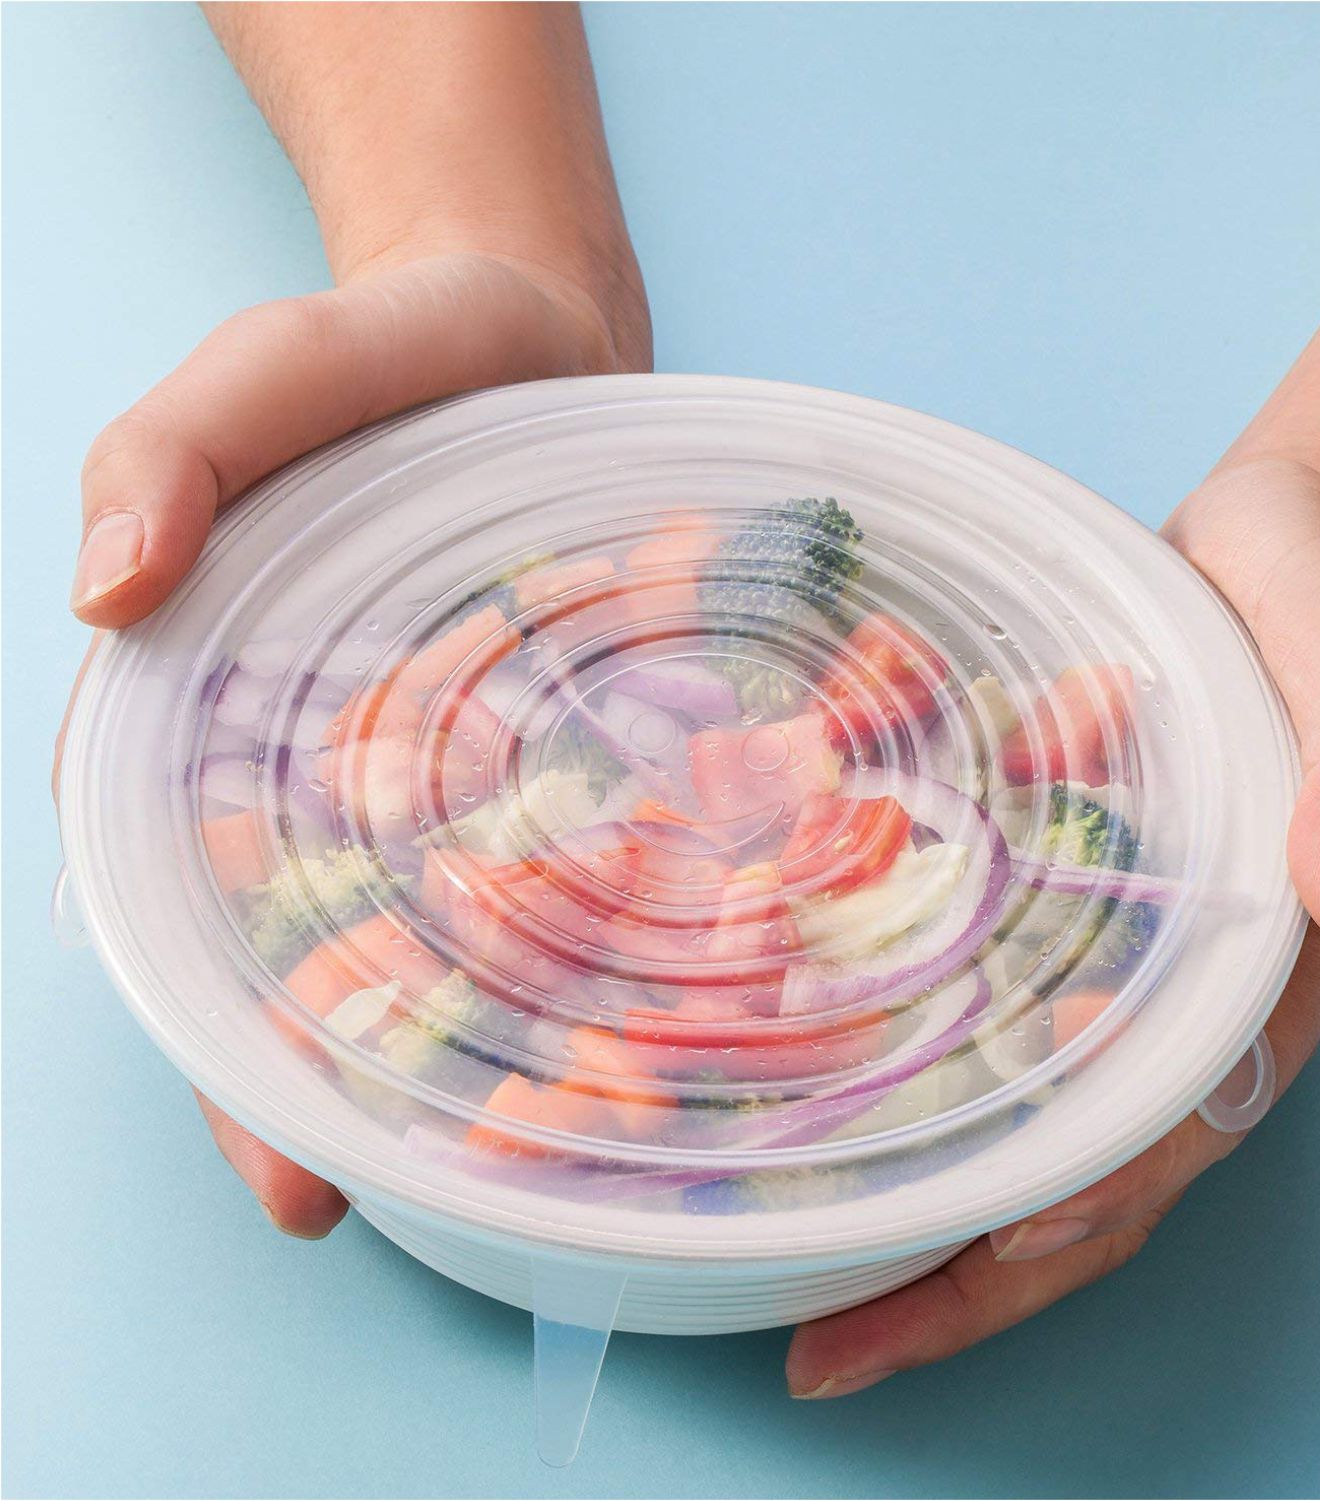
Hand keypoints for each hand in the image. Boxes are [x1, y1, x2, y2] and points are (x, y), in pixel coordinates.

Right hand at [57, 248, 648, 1236]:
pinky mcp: (564, 735)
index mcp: (224, 719)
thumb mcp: (258, 377)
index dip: (229, 1053)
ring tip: (544, 1166)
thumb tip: (105, 595)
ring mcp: (464, 764)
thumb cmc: (378, 359)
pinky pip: (573, 847)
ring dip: (486, 1047)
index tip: (292, 1167)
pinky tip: (644, 1013)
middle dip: (364, 1095)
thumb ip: (170, 456)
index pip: (193, 913)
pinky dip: (591, 929)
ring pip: (458, 932)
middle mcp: (344, 772)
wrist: (528, 322)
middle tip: (432, 1210)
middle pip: (330, 962)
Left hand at [785, 456, 1319, 1397]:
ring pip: (1008, 1123)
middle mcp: (1178, 1003)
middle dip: (956, 1272)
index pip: (1169, 1130)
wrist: (1269, 552)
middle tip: (821, 1351)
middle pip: (1072, 1174)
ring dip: (909, 1209)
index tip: (977, 1253)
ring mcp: (1102, 966)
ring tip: (782, 1280)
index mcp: (1266, 980)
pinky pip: (967, 1017)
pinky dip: (896, 1080)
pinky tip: (800, 1110)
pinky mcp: (1045, 912)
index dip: (1079, 1203)